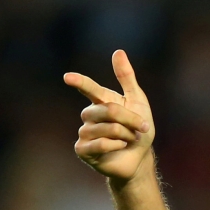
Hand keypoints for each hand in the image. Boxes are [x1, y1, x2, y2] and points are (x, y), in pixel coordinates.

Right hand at [64, 50, 154, 181]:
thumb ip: (127, 78)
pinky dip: (115, 145)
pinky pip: (99, 144)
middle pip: (108, 110)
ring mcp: (84, 132)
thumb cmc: (138, 130)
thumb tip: (118, 51)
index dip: (80, 82)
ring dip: (125, 134)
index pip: (89, 88)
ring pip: (107, 128)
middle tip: (140, 127)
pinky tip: (119, 147)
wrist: (139, 158)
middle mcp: (89, 115)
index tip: (68, 77)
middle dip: (130, 119)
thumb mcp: (138, 101)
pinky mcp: (82, 150)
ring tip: (129, 139)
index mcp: (101, 101)